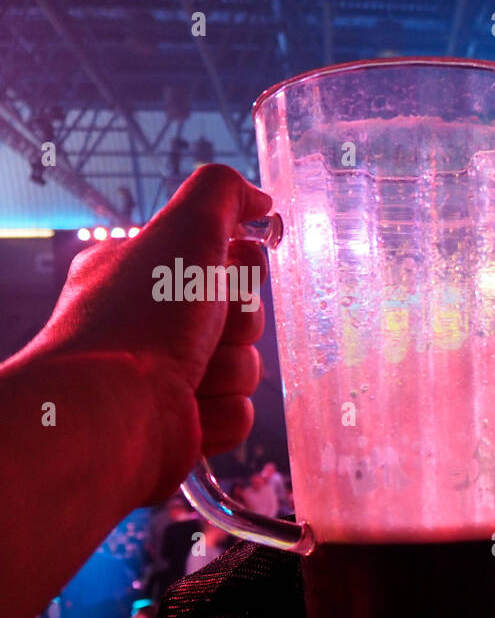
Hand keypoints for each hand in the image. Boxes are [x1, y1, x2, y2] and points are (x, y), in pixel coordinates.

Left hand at [32, 164, 271, 503]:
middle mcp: (154, 324)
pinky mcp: (188, 424)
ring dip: (229, 371)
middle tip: (204, 328)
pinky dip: (222, 413)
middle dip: (238, 324)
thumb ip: (223, 193)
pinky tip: (189, 410)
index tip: (230, 271)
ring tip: (189, 376)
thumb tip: (258, 199)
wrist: (112, 411)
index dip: (239, 268)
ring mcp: (170, 377)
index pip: (224, 262)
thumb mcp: (185, 228)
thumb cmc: (140, 320)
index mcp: (146, 274)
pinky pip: (240, 414)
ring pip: (246, 368)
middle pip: (244, 317)